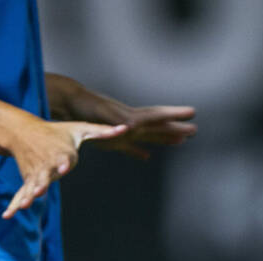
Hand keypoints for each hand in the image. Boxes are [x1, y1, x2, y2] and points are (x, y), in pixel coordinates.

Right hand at [3, 119, 127, 217]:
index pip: (63, 158)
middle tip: (39, 190)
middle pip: (44, 174)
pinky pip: (20, 193)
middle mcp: (47, 164)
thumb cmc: (57, 132)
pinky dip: (14, 204)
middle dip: (41, 182)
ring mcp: (36, 173)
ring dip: (28, 196)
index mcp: (61, 153)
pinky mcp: (28, 180)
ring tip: (24, 205)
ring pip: (32, 186)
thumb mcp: (80, 129)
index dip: (64, 163)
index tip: (64, 166)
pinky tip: (7, 215)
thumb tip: (125, 128)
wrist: (23, 131)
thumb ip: (102, 131)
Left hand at [50, 76, 195, 159]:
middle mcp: (130, 123)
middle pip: (158, 126)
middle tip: (195, 130)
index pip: (157, 116)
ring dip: (165, 138)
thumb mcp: (98, 112)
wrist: (66, 102)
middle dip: (176, 127)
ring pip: (149, 135)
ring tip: (181, 141)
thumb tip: (132, 126)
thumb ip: (114, 118)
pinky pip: (129, 147)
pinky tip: (147, 157)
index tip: (192, 112)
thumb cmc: (82, 106)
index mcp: (130, 118)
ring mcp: (122, 131)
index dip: (175, 115)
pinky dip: (139, 152)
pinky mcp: (111, 139)